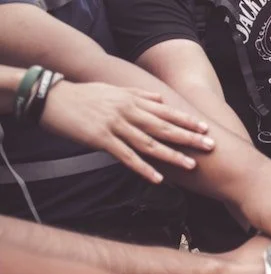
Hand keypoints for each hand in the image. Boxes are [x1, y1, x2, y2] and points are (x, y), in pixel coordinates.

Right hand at [41, 80, 215, 182]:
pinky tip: (158, 178)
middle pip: (164, 127)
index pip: (166, 111)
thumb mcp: (115, 89)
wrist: (51, 97)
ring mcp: (115, 126)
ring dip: (171, 155)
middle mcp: (128, 112)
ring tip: (191, 165)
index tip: (205, 127)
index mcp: (133, 100)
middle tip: (209, 146)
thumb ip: (139, 93)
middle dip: (188, 137)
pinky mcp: (101, 139)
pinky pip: (126, 156)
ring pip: (149, 143)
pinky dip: (143, 167)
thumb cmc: (84, 95)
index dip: (186, 120)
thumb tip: (161, 97)